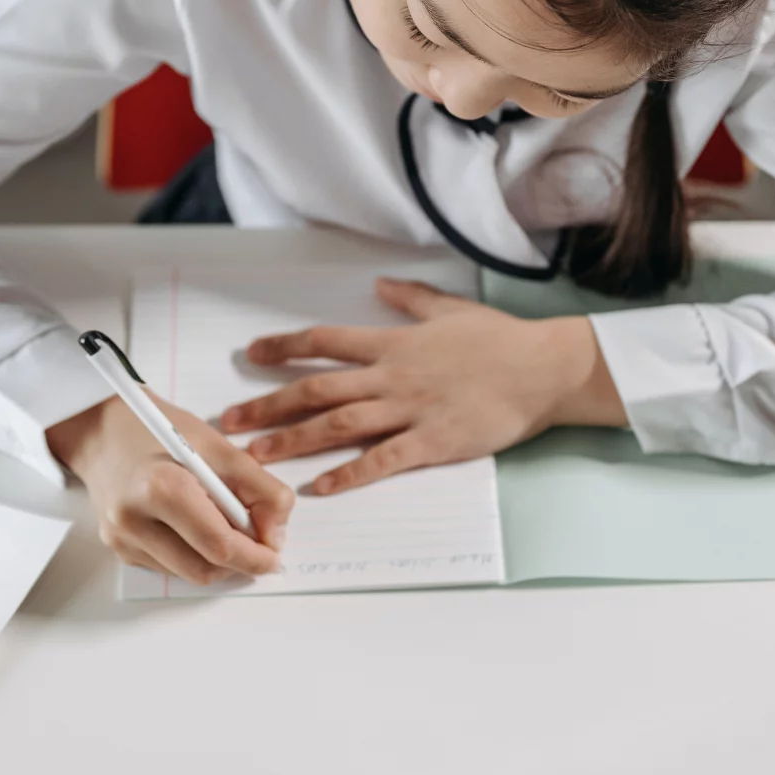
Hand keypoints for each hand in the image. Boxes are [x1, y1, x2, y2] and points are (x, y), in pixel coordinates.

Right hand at [46, 394, 294, 584]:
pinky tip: (192, 525)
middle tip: (257, 542)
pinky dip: (192, 554)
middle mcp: (134, 520)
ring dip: (216, 559)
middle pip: (205, 568)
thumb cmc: (159, 431)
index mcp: (160, 487)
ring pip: (189, 573)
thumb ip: (259, 488)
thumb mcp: (217, 446)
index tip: (274, 555)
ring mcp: (122, 539)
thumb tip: (276, 534)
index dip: (255, 556)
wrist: (101, 430)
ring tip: (223, 524)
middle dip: (239, 561)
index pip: (218, 544)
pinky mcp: (118, 549)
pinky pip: (170, 568)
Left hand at [218, 277, 625, 494]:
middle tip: (230, 422)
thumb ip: (410, 299)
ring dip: (294, 440)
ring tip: (258, 457)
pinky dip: (350, 475)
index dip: (283, 347)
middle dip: (269, 404)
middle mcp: (392, 376)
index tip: (251, 354)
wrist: (544, 368)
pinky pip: (383, 460)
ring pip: (339, 426)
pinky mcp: (434, 442)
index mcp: (393, 344)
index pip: (324, 341)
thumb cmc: (500, 339)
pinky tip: (321, 488)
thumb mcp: (450, 308)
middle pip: (316, 390)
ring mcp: (411, 410)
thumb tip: (380, 286)